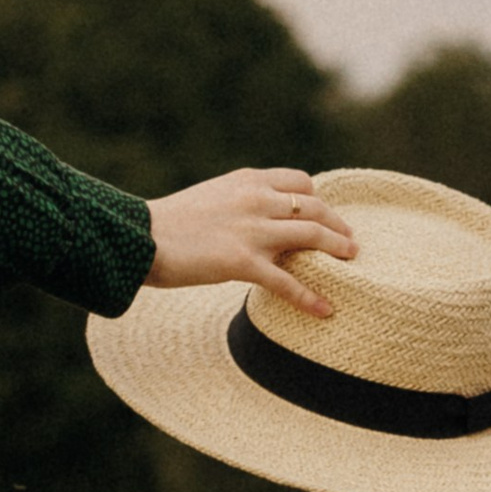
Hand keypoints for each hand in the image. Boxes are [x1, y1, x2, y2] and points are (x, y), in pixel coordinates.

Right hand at [144, 169, 357, 317]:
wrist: (139, 238)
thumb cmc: (167, 223)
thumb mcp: (210, 197)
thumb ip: (239, 202)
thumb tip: (258, 217)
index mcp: (247, 181)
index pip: (300, 182)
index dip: (318, 200)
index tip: (324, 216)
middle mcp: (256, 199)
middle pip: (315, 208)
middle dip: (338, 224)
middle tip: (349, 241)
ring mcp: (252, 230)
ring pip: (313, 236)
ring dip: (338, 248)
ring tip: (351, 260)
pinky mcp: (242, 262)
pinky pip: (287, 282)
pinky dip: (310, 297)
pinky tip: (325, 310)